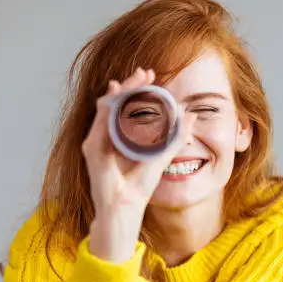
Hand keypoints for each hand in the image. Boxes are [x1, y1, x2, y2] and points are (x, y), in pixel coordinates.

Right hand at [82, 67, 191, 261]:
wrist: (125, 209)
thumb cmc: (139, 187)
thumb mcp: (162, 157)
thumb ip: (174, 138)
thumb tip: (191, 118)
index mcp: (123, 135)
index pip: (128, 106)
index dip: (138, 89)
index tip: (152, 77)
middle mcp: (107, 135)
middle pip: (116, 102)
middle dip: (130, 84)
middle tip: (146, 73)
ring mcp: (97, 140)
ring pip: (106, 106)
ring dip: (121, 91)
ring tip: (136, 79)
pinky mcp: (91, 149)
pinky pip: (98, 122)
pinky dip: (107, 107)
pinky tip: (116, 95)